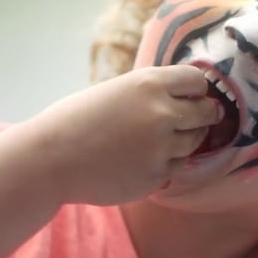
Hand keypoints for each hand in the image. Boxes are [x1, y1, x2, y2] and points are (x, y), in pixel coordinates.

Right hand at [32, 65, 218, 205]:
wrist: (51, 160)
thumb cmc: (75, 121)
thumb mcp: (115, 91)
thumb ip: (149, 93)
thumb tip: (183, 96)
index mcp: (149, 84)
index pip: (198, 81)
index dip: (196, 89)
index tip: (192, 96)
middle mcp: (162, 113)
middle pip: (207, 112)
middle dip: (203, 115)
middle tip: (192, 119)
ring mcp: (162, 148)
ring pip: (195, 142)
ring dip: (184, 140)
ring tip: (156, 140)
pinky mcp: (157, 176)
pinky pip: (176, 166)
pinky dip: (165, 163)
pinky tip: (140, 159)